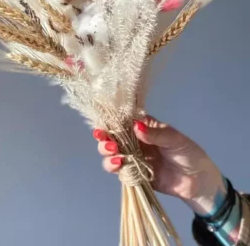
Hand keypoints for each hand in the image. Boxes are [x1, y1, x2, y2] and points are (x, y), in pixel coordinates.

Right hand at [94, 115, 225, 214]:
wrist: (199, 181)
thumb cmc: (188, 153)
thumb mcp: (173, 139)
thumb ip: (154, 134)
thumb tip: (136, 126)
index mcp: (143, 127)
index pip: (122, 121)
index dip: (110, 121)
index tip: (104, 124)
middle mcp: (134, 141)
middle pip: (112, 138)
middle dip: (105, 138)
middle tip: (107, 141)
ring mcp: (133, 158)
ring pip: (111, 154)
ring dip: (107, 153)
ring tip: (114, 154)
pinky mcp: (134, 174)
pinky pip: (119, 170)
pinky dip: (114, 167)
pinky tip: (118, 165)